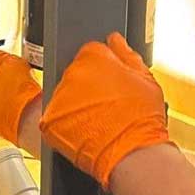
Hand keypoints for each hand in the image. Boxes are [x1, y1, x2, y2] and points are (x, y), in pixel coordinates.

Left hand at [40, 32, 171, 188]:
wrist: (132, 154)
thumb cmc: (143, 119)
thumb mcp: (145, 78)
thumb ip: (126, 54)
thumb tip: (115, 40)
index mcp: (93, 58)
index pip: (90, 52)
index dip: (102, 67)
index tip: (109, 82)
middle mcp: (72, 74)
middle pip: (76, 73)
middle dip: (88, 85)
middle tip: (107, 104)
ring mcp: (59, 98)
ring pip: (65, 95)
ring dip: (76, 104)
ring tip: (98, 120)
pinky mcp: (49, 121)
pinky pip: (55, 117)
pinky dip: (66, 124)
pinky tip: (85, 131)